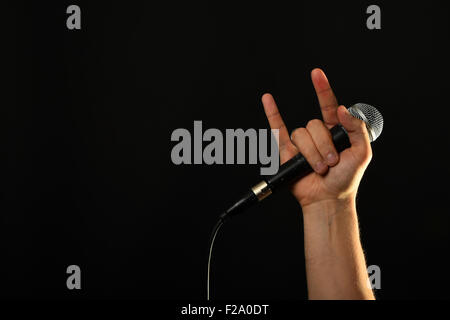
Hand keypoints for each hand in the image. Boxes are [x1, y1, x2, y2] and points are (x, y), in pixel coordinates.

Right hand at [262, 68, 371, 208]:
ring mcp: (302, 142)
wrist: (328, 198)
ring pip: (300, 134)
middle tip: (331, 162)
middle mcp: (317, 134)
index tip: (317, 74)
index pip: (328, 105)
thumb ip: (357, 129)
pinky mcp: (287, 151)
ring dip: (311, 153)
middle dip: (324, 145)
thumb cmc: (346, 178)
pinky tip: (268, 99)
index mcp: (335, 130)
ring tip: (319, 168)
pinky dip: (272, 114)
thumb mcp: (362, 152)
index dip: (322, 89)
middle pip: (313, 125)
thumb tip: (342, 109)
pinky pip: (277, 129)